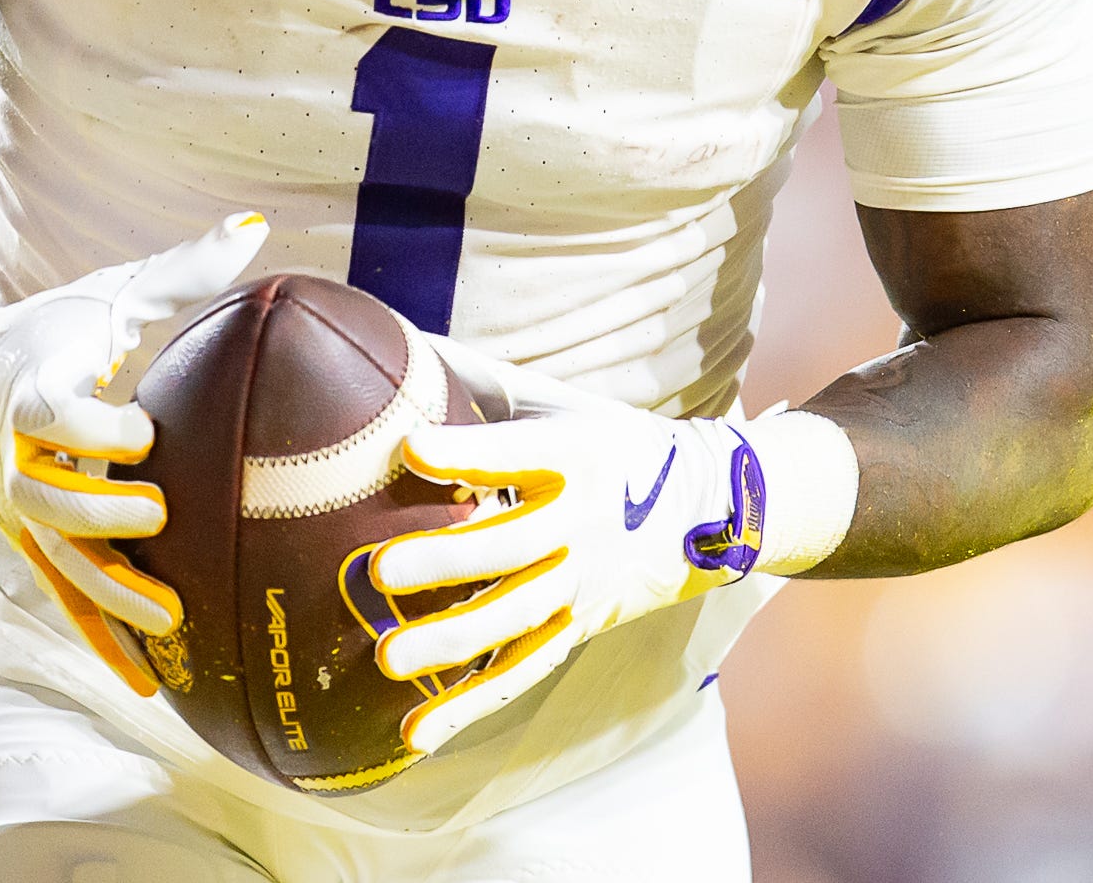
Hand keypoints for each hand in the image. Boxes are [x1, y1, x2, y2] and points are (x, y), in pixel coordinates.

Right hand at [0, 213, 266, 692]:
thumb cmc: (50, 331)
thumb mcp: (109, 294)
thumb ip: (183, 270)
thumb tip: (259, 228)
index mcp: (32, 391)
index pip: (50, 412)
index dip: (91, 424)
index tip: (141, 427)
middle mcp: (18, 458)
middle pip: (46, 497)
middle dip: (99, 511)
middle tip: (158, 514)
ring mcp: (23, 512)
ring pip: (59, 560)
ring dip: (108, 594)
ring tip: (170, 618)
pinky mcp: (34, 546)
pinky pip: (66, 599)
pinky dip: (102, 641)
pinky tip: (148, 683)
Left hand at [372, 396, 765, 752]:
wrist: (711, 507)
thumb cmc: (617, 446)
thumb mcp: (571, 409)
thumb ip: (493, 394)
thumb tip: (407, 358)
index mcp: (575, 457)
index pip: (513, 455)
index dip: (462, 454)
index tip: (409, 450)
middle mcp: (578, 526)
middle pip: (507, 548)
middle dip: (444, 562)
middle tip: (382, 570)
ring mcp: (579, 585)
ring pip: (511, 623)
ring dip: (450, 644)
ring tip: (388, 658)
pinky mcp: (577, 627)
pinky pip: (520, 672)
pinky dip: (470, 706)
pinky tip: (418, 733)